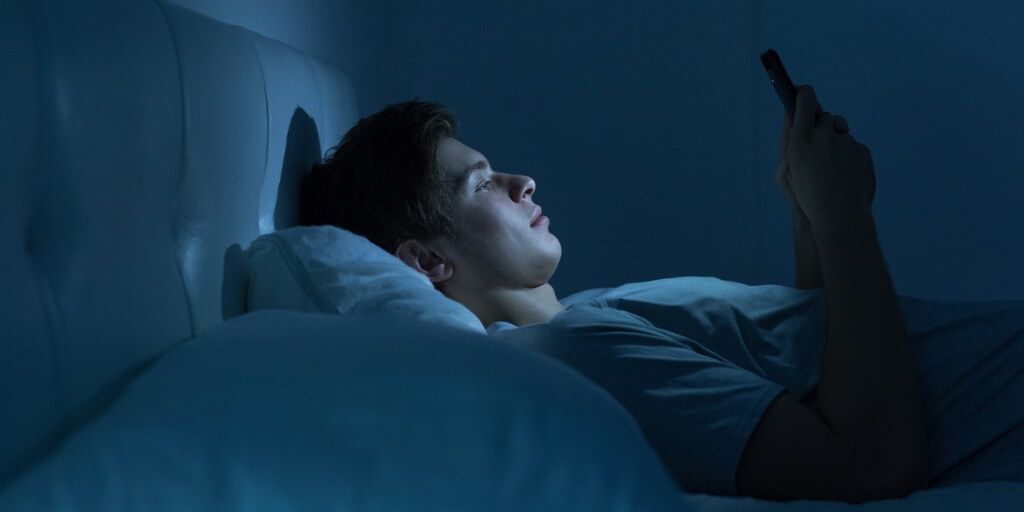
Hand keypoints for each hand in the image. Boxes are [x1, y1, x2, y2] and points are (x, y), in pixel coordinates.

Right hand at [784, 85, 874, 225]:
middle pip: (824, 116)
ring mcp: (846, 142)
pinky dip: (848, 158)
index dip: (804, 94)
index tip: (801, 94)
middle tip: (815, 146)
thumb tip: (792, 115)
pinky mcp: (862, 151)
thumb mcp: (786, 170)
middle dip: (820, 126)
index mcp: (801, 139)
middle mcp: (824, 136)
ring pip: (840, 133)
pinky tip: (843, 177)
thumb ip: (790, 140)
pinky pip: (853, 148)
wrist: (839, 217)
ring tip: (830, 171)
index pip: (806, 99)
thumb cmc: (806, 197)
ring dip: (835, 144)